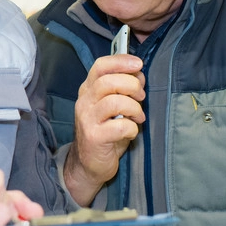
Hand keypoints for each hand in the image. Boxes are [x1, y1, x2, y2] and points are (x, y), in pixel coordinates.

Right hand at [64, 52, 145, 205]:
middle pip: (108, 81)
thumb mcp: (112, 107)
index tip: (138, 64)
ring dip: (134, 108)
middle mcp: (84, 102)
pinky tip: (131, 132)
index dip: (120, 61)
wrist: (88, 164)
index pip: (100, 66)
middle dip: (132, 86)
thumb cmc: (105, 132)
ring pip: (115, 102)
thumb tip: (139, 75)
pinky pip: (120, 126)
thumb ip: (123, 89)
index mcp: (88, 90)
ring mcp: (87, 119)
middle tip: (141, 97)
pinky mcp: (94, 137)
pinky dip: (132, 128)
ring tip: (138, 117)